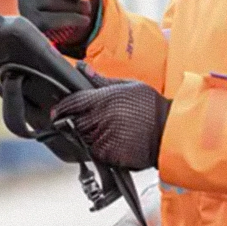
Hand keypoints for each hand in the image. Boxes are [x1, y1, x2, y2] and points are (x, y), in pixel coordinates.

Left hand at [50, 75, 170, 169]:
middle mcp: (100, 120)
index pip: (72, 103)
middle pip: (74, 121)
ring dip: (85, 135)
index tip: (56, 111)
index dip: (61, 107)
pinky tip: (110, 141)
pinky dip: (96, 148)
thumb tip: (83, 69)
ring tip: (103, 130)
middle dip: (73, 121)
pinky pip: (94, 152)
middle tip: (82, 120)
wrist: (169, 132)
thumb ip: (102, 81)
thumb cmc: (151, 107)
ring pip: (82, 138)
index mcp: (103, 100)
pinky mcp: (109, 156)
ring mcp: (104, 139)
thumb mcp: (128, 86)